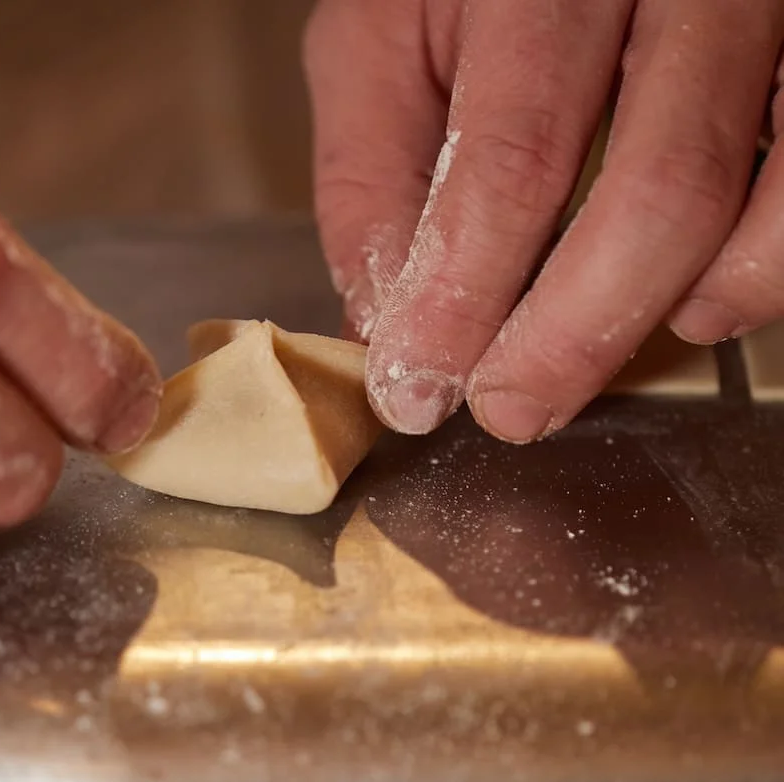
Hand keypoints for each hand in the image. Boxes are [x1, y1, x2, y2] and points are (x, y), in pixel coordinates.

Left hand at [306, 0, 782, 439]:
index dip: (461, 295)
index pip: (510, 158)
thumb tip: (386, 319)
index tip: (418, 384)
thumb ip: (371, 171)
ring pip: (760, 195)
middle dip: (571, 336)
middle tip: (506, 408)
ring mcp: (765, 20)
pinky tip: (697, 306)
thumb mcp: (381, 45)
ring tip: (582, 362)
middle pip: (657, 189)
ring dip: (666, 312)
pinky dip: (761, 272)